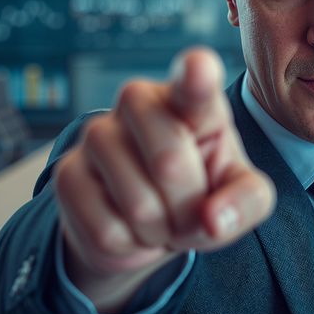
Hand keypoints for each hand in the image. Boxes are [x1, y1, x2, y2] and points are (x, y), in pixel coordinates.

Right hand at [52, 47, 275, 311]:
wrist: (149, 221)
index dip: (197, 77)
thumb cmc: (203, 191)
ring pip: (139, 205)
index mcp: (191, 100)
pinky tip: (130, 227)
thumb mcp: (242, 196)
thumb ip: (247, 200)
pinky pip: (108, 231)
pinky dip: (131, 245)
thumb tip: (214, 220)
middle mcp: (139, 103)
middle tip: (190, 209)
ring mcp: (97, 135)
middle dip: (188, 206)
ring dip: (161, 231)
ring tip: (162, 218)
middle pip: (169, 163)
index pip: (193, 83)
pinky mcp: (66, 173)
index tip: (199, 67)